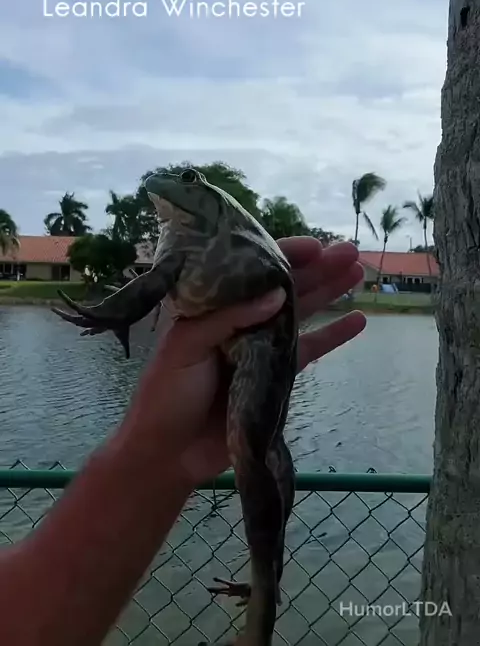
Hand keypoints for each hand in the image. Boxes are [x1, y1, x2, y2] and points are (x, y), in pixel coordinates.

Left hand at [130, 238, 365, 486]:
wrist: (169, 453)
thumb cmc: (167, 393)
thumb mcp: (186, 346)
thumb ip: (229, 318)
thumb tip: (278, 294)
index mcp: (215, 305)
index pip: (253, 271)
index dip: (284, 255)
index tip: (314, 246)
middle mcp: (242, 321)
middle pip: (286, 288)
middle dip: (318, 268)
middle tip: (350, 251)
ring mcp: (262, 348)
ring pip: (302, 313)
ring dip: (330, 293)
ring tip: (358, 273)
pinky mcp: (277, 378)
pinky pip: (309, 351)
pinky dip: (333, 336)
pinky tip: (358, 320)